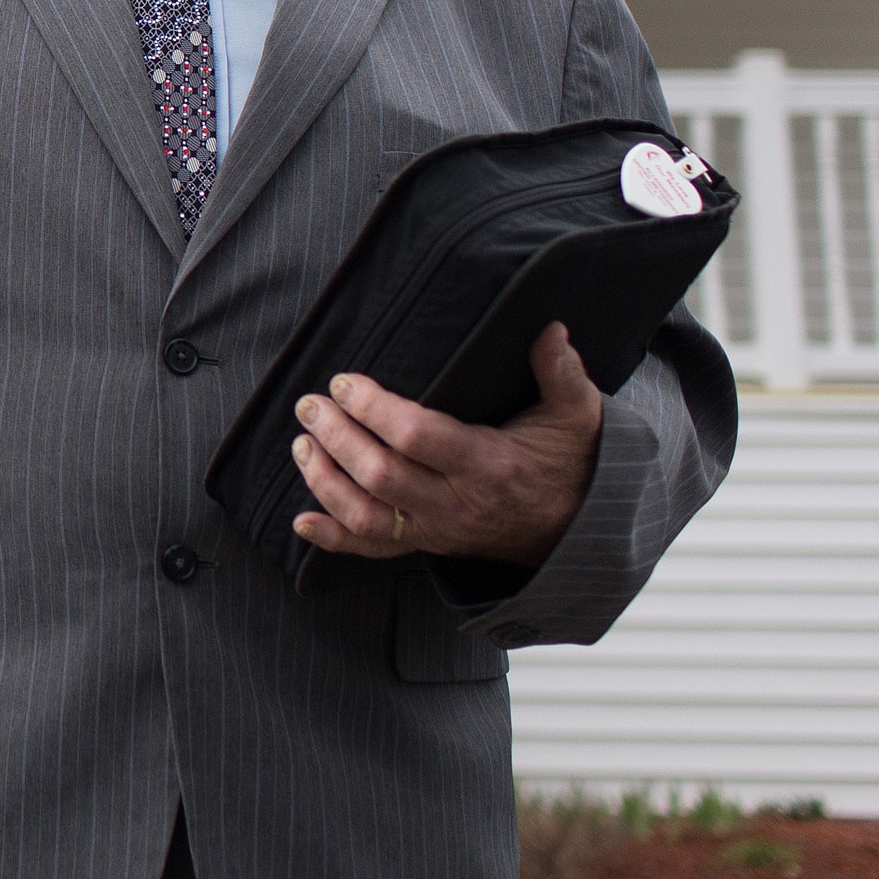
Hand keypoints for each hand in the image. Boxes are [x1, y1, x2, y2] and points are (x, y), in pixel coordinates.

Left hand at [290, 322, 601, 568]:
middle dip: (337, 439)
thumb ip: (563, 373)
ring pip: (368, 516)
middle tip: (309, 406)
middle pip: (380, 476)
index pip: (417, 437)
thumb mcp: (576, 416)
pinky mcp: (427, 544)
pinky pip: (375, 549)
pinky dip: (334, 540)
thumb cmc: (569, 463)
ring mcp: (438, 530)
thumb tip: (552, 329)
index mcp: (488, 465)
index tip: (344, 383)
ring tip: (301, 444)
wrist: (574, 528)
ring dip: (325, 481)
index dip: (373, 409)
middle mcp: (456, 503)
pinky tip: (301, 522)